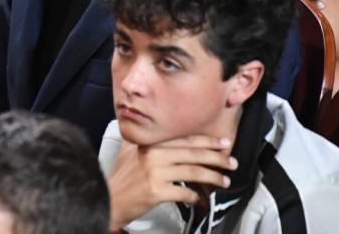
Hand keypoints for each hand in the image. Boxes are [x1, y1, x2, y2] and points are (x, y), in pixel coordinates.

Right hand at [107, 135, 236, 229]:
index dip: (206, 140)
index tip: (222, 143)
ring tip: (223, 181)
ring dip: (212, 177)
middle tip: (230, 162)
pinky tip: (201, 200)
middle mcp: (152, 155)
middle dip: (216, 157)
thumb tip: (161, 138)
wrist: (107, 198)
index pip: (183, 139)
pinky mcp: (156, 191)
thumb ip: (144, 143)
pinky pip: (184, 193)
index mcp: (148, 144)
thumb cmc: (119, 179)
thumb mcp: (129, 153)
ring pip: (193, 172)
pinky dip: (196, 198)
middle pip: (192, 153)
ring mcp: (154, 172)